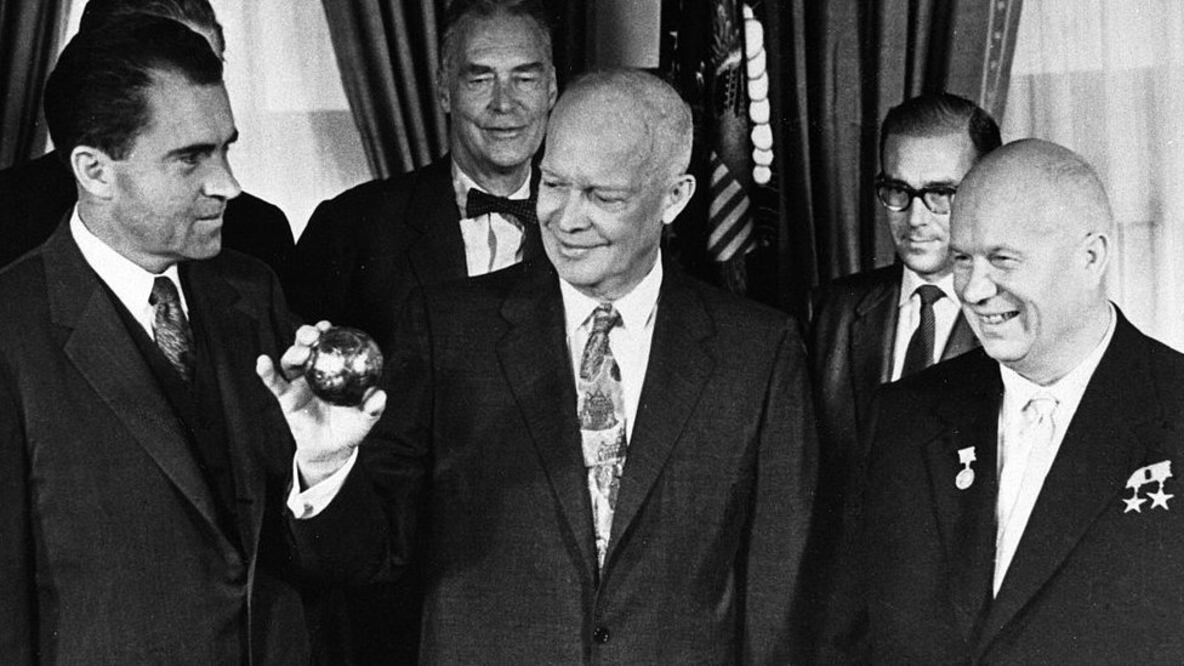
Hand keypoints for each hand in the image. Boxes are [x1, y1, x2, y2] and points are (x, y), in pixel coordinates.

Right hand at [257, 321, 386, 486]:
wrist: (332, 449)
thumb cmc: (350, 428)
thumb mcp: (365, 418)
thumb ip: (373, 407)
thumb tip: (379, 394)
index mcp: (333, 369)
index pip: (328, 344)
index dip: (327, 332)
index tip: (329, 326)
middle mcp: (314, 371)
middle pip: (306, 345)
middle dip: (307, 334)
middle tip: (314, 335)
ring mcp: (298, 383)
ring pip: (291, 360)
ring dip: (294, 352)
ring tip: (302, 353)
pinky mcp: (285, 397)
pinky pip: (274, 382)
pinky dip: (266, 371)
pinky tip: (262, 361)